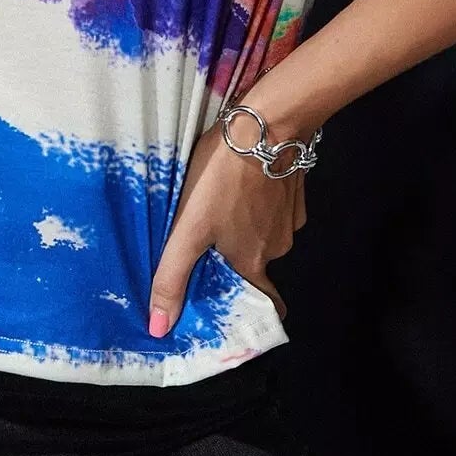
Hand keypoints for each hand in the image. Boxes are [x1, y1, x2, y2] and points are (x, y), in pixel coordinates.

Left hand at [147, 108, 308, 335]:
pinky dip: (258, 199)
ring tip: (218, 202)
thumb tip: (159, 330)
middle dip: (233, 254)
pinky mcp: (295, 188)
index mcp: (253, 261)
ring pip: (264, 231)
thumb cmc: (222, 179)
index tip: (231, 302)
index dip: (250, 307)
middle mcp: (278, 246)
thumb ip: (172, 276)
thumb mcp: (188, 227)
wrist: (267, 125)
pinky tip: (240, 181)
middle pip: (256, 262)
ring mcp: (290, 216)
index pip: (265, 303)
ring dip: (244, 223)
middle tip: (207, 236)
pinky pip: (274, 204)